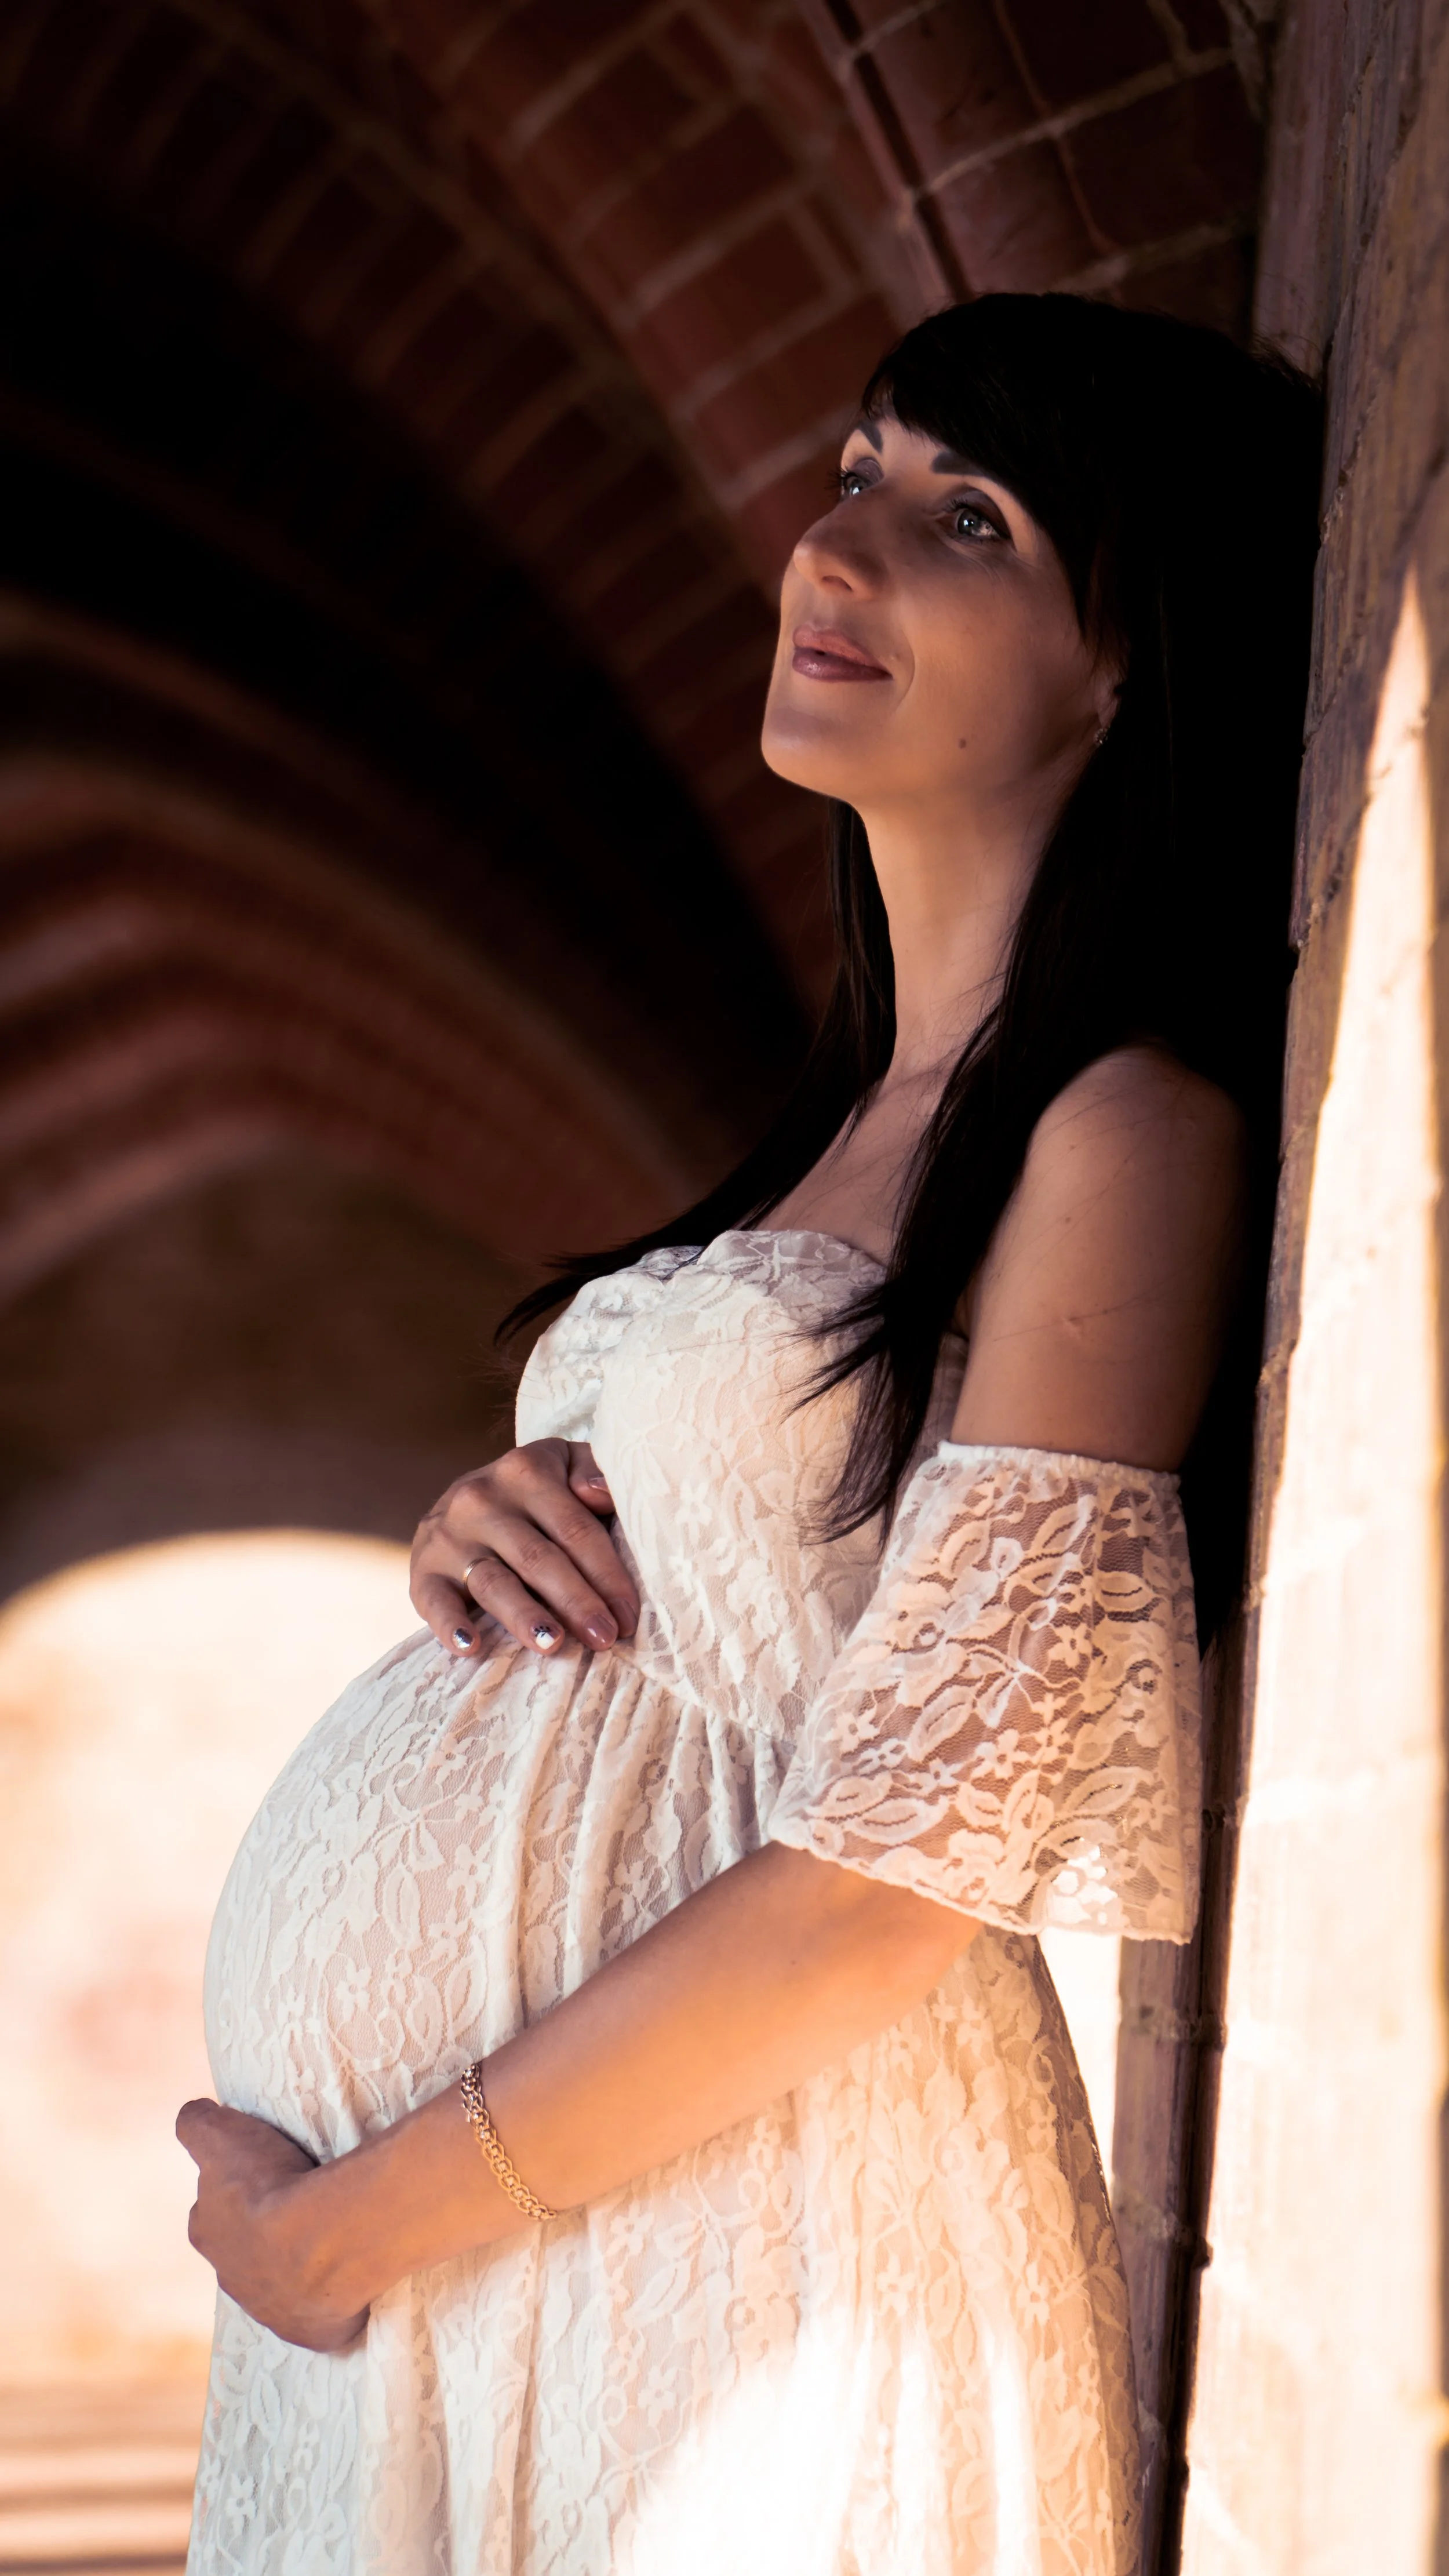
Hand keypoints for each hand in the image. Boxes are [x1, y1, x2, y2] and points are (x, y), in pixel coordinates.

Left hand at [177, 2099, 367, 2352]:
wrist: (320, 2242)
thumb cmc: (269, 2185)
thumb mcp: (222, 2134)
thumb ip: (196, 2124)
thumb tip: (195, 2115)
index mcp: (207, 2232)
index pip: (216, 2208)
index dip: (239, 2190)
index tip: (267, 2174)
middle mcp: (232, 2279)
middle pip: (247, 2249)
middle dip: (265, 2232)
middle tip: (301, 2203)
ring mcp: (272, 2311)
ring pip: (282, 2283)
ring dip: (299, 2264)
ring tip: (331, 2235)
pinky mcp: (312, 2332)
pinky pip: (321, 2316)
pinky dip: (331, 2301)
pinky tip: (348, 2279)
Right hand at [410, 1439, 637, 1660]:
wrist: (464, 1500)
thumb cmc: (537, 1492)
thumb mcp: (565, 1465)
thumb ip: (592, 1471)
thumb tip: (599, 1493)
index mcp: (525, 1470)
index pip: (576, 1529)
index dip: (608, 1574)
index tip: (629, 1615)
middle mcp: (482, 1498)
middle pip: (539, 1558)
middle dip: (577, 1602)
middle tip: (605, 1638)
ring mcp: (449, 1535)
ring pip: (493, 1581)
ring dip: (524, 1616)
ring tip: (553, 1644)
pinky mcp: (423, 1568)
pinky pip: (434, 1600)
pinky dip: (450, 1625)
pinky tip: (471, 1647)